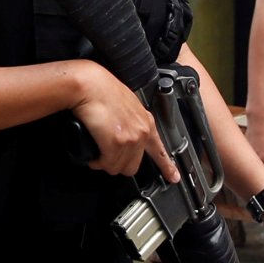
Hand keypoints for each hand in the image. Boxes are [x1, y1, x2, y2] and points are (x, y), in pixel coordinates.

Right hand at [71, 63, 176, 181]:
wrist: (90, 85)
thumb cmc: (101, 90)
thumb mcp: (126, 105)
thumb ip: (130, 122)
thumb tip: (123, 135)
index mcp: (146, 122)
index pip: (160, 150)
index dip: (167, 166)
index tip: (173, 177)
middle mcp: (141, 132)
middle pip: (133, 166)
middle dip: (118, 165)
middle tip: (107, 157)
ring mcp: (130, 139)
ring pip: (118, 167)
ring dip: (105, 164)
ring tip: (97, 153)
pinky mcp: (116, 142)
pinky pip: (107, 164)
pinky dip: (97, 163)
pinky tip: (94, 157)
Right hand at [245, 109, 263, 173]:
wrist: (258, 120)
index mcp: (263, 160)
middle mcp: (253, 159)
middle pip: (259, 172)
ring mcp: (248, 154)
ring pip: (254, 165)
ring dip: (261, 165)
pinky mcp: (246, 149)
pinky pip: (251, 158)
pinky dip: (256, 158)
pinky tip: (261, 152)